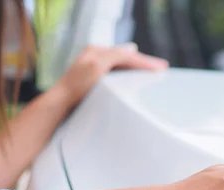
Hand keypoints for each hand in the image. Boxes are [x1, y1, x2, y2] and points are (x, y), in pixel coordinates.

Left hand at [53, 43, 167, 108]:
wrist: (61, 105)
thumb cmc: (76, 87)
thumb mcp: (97, 65)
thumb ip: (115, 55)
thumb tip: (132, 48)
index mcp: (96, 51)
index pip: (127, 55)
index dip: (145, 61)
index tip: (162, 67)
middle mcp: (95, 59)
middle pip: (126, 59)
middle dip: (143, 64)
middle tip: (161, 68)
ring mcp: (95, 71)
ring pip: (122, 68)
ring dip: (137, 70)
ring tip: (152, 73)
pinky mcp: (95, 84)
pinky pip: (117, 77)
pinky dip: (129, 78)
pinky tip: (134, 83)